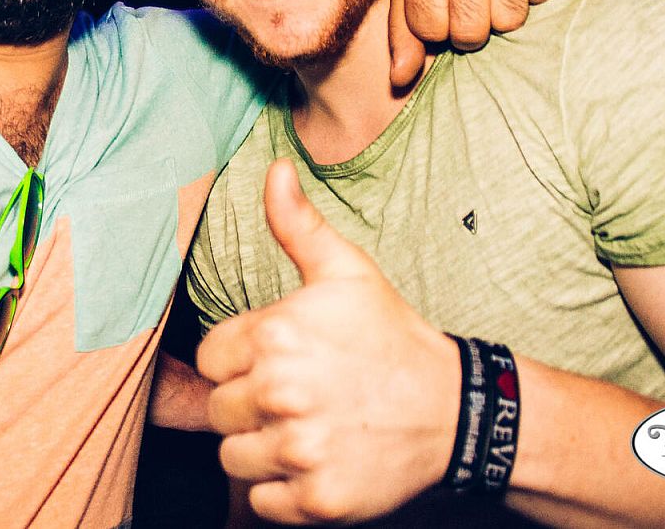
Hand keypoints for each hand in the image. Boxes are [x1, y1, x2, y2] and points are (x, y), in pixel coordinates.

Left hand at [198, 160, 459, 524]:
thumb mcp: (347, 271)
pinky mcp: (317, 501)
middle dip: (249, 404)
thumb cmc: (390, 336)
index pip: (210, 358)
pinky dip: (284, 490)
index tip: (280, 360)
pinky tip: (318, 461)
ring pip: (234, 457)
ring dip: (262, 448)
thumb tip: (273, 170)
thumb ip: (298, 224)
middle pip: (219, 410)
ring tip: (306, 427)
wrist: (454, 410)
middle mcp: (281, 393)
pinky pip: (262, 501)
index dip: (241, 359)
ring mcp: (300, 451)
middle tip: (298, 395)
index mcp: (276, 335)